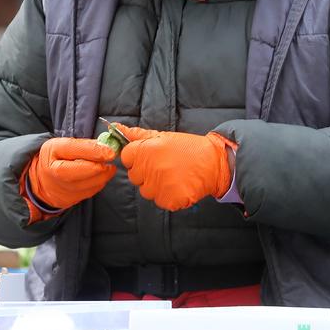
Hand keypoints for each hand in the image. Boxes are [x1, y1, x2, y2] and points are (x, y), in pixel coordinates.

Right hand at [23, 137, 117, 215]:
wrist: (44, 180)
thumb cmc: (57, 158)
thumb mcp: (64, 145)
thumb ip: (83, 144)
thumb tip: (105, 146)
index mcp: (52, 152)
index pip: (73, 149)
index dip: (94, 151)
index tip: (110, 152)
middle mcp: (55, 172)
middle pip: (80, 170)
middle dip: (100, 166)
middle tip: (111, 160)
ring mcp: (62, 188)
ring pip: (89, 184)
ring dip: (103, 175)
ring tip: (109, 167)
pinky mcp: (70, 200)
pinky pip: (90, 191)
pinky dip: (99, 182)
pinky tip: (101, 176)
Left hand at [111, 124, 235, 211]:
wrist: (215, 163)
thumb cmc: (189, 148)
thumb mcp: (163, 136)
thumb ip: (137, 134)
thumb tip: (115, 127)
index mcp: (147, 150)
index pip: (126, 157)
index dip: (137, 157)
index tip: (150, 157)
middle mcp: (150, 168)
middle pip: (134, 176)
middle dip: (146, 173)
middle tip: (165, 166)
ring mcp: (159, 186)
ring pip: (146, 191)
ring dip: (156, 186)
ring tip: (173, 176)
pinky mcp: (169, 200)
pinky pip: (160, 201)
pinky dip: (168, 197)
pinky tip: (179, 186)